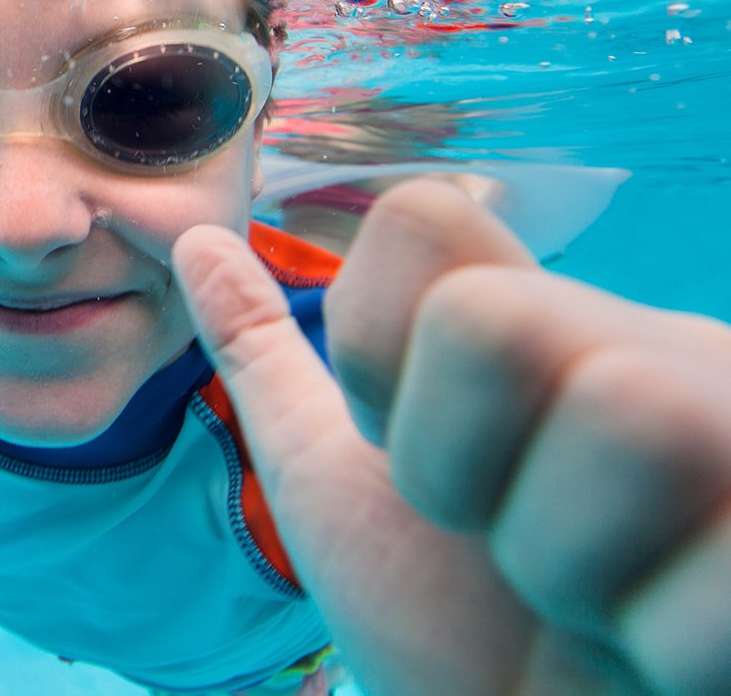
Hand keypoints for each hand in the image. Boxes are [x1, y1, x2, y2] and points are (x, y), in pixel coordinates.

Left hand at [173, 179, 730, 695]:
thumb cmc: (455, 631)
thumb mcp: (342, 483)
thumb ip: (268, 358)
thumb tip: (192, 239)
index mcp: (548, 325)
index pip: (422, 217)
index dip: (378, 353)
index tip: (420, 460)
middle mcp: (663, 350)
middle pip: (492, 315)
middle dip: (455, 471)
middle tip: (504, 547)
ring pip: (625, 414)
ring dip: (566, 567)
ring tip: (595, 607)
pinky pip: (722, 574)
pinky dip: (668, 647)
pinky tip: (669, 657)